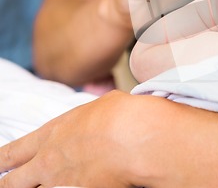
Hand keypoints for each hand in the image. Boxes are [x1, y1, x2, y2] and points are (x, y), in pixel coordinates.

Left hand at [0, 91, 161, 187]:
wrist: (137, 139)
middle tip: (7, 184)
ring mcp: (61, 183)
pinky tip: (75, 187)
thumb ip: (91, 116)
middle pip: (13, 183)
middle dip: (8, 184)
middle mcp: (48, 162)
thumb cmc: (122, 115)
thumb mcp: (102, 105)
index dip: (0, 161)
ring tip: (42, 185)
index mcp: (52, 133)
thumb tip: (100, 115)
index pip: (13, 152)